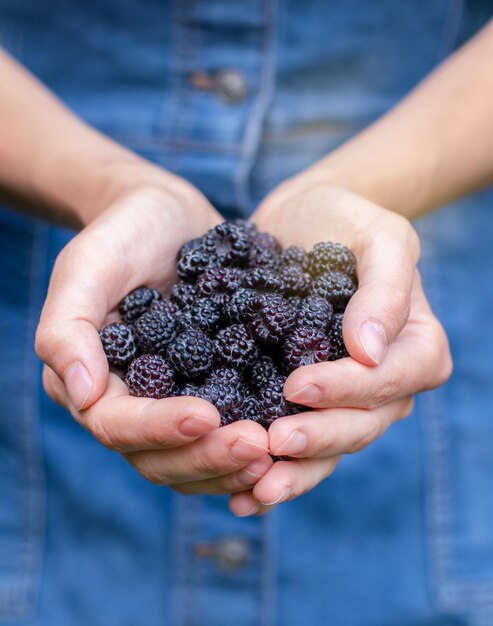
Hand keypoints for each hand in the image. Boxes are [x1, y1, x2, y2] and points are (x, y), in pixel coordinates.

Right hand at [36, 183, 270, 490]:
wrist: (168, 217)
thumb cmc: (122, 234)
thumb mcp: (87, 266)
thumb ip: (68, 326)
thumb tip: (82, 394)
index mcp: (96, 384)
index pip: (119, 426)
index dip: (160, 429)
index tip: (207, 416)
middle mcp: (135, 406)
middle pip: (162, 459)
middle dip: (208, 457)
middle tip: (258, 445)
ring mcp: (177, 403)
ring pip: (198, 459)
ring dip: (235, 466)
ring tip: (280, 452)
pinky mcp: (216, 390)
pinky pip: (231, 430)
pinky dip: (256, 445)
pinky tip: (291, 440)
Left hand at [229, 179, 451, 515]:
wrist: (305, 219)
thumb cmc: (346, 220)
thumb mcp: (379, 236)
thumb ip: (386, 289)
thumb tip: (370, 352)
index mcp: (414, 346)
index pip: (392, 380)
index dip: (348, 390)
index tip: (297, 385)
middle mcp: (384, 383)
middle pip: (362, 426)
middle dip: (318, 439)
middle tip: (272, 443)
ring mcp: (344, 398)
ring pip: (329, 448)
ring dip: (294, 473)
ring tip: (253, 490)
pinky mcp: (301, 400)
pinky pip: (296, 444)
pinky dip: (270, 470)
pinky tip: (236, 492)